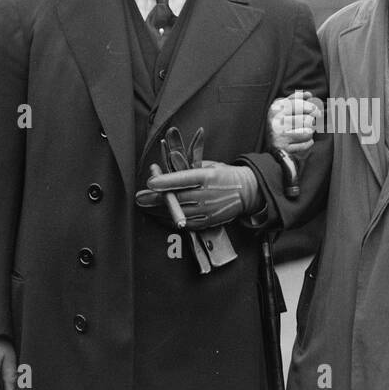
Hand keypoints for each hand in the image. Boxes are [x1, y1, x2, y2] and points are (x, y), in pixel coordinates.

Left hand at [136, 161, 261, 228]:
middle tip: (140, 198)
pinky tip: (161, 216)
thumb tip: (166, 171)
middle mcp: (208, 194)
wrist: (248, 191)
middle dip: (156, 199)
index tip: (150, 182)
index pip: (183, 179)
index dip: (165, 181)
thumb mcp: (210, 165)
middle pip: (177, 198)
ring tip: (146, 207)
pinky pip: (186, 224)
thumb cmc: (225, 175)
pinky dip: (172, 220)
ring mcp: (209, 210)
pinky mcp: (209, 221)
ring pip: (179, 213)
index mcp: (208, 176)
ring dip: (160, 211)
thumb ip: (189, 168)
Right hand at [269, 91, 323, 158]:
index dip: (311, 106)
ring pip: (308, 132)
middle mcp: (276, 122)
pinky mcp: (284, 148)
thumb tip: (309, 95)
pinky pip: (305, 144)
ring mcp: (279, 136)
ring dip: (309, 132)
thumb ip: (295, 99)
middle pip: (306, 119)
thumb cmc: (280, 124)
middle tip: (312, 122)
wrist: (271, 146)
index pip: (299, 104)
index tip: (316, 110)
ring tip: (305, 132)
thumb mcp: (283, 108)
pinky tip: (303, 141)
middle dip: (312, 121)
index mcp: (276, 109)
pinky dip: (308, 143)